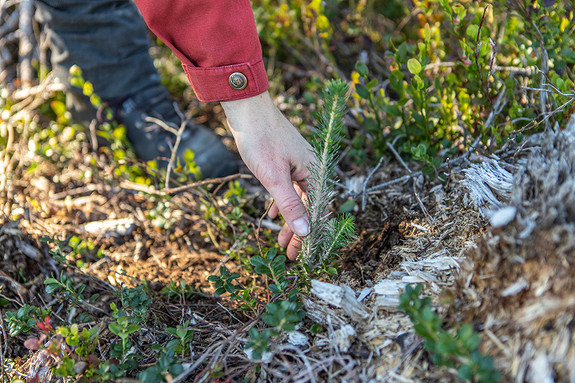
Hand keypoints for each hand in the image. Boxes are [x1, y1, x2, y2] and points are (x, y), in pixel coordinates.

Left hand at [221, 91, 313, 259]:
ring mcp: (297, 164)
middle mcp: (310, 169)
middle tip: (288, 254)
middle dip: (298, 232)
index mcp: (314, 172)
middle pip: (308, 208)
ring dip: (289, 220)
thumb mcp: (274, 177)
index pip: (317, 211)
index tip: (300, 254)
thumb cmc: (261, 139)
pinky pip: (288, 188)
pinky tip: (274, 215)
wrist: (247, 108)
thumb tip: (306, 233)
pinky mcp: (284, 161)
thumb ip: (290, 205)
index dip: (309, 234)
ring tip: (280, 242)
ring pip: (297, 199)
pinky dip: (281, 203)